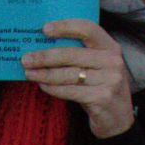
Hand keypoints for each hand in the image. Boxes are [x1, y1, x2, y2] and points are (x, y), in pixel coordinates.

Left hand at [21, 19, 133, 137]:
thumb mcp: (98, 66)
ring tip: (29, 73)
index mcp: (111, 47)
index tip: (44, 29)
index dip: (65, 26)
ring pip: (68, 74)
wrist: (118, 118)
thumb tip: (42, 45)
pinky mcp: (102, 97)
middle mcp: (113, 61)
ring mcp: (110, 80)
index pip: (88, 29)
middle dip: (45, 56)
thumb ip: (80, 54)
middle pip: (72, 54)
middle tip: (26, 59)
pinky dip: (53, 88)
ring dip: (45, 74)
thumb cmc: (101, 87)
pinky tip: (42, 85)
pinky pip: (70, 90)